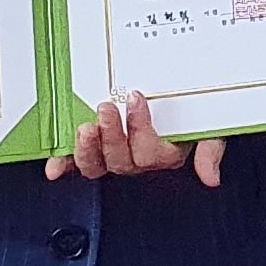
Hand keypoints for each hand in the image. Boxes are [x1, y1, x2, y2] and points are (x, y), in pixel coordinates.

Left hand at [47, 92, 224, 186]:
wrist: (182, 89)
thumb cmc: (193, 108)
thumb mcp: (210, 123)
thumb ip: (210, 147)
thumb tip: (210, 176)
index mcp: (165, 154)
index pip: (150, 154)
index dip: (140, 129)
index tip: (138, 99)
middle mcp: (139, 159)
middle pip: (121, 161)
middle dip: (112, 135)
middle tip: (107, 107)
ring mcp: (115, 155)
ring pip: (98, 166)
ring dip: (87, 150)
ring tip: (85, 128)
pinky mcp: (95, 149)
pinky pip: (77, 162)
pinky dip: (64, 164)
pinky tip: (54, 167)